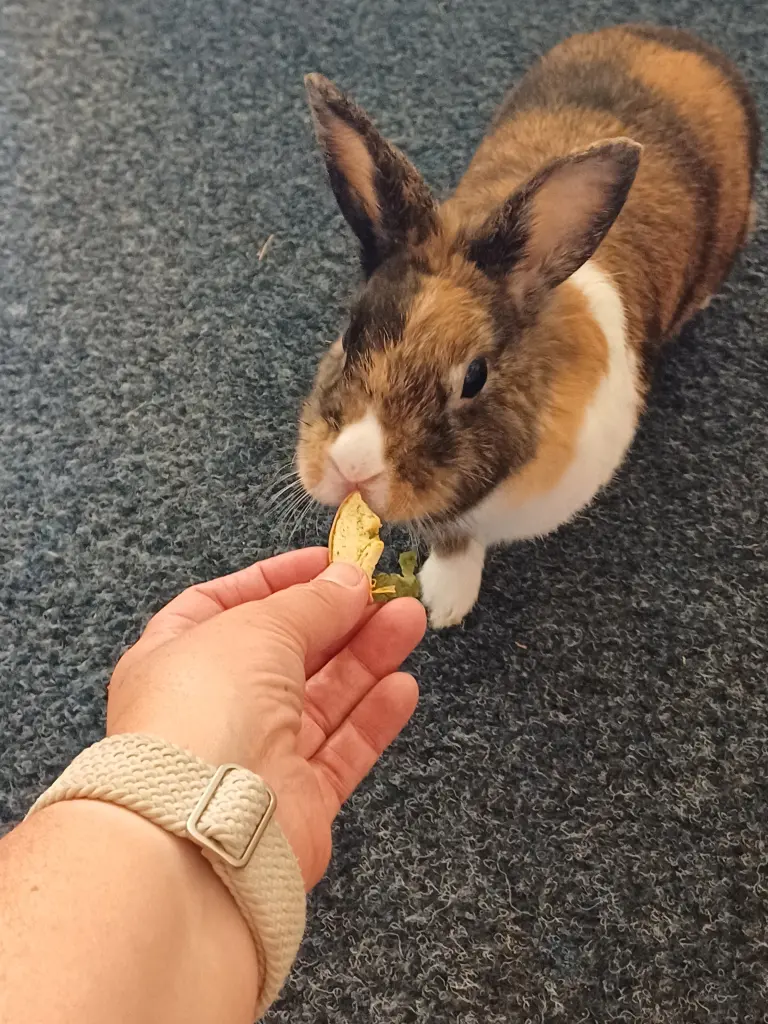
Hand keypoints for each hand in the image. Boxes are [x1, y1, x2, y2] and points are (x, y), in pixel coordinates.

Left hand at [107, 549, 425, 887]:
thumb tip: (349, 580)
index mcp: (179, 656)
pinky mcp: (297, 801)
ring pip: (322, 699)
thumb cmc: (204, 711)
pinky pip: (342, 750)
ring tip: (410, 621)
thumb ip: (310, 603)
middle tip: (387, 591)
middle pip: (288, 652)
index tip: (331, 562)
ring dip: (367, 657)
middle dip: (340, 618)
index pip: (230, 604)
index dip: (281, 579)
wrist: (201, 830)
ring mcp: (256, 754)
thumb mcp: (257, 627)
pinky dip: (373, 718)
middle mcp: (215, 705)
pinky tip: (402, 687)